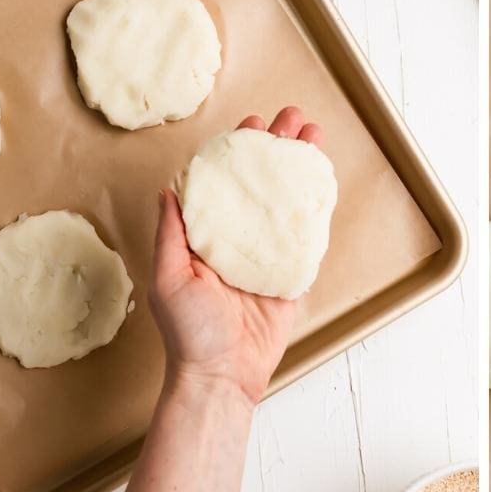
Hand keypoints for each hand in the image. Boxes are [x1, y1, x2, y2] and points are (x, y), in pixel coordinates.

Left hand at [150, 107, 323, 406]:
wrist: (224, 374)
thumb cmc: (189, 332)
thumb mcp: (168, 279)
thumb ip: (171, 234)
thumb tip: (168, 190)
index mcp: (207, 236)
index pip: (225, 182)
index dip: (238, 151)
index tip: (251, 124)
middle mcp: (238, 239)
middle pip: (261, 183)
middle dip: (277, 147)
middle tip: (292, 117)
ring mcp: (268, 254)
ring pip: (287, 201)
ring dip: (300, 167)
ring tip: (312, 136)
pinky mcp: (292, 273)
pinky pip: (308, 235)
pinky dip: (316, 206)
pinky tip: (322, 181)